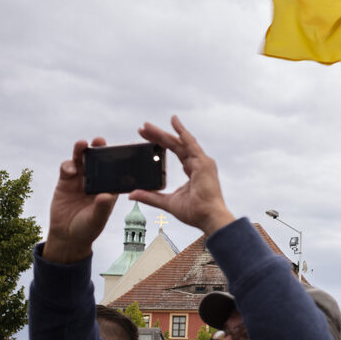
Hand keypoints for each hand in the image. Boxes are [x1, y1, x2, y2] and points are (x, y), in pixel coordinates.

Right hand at [43, 139, 119, 263]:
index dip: (119, 160)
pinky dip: (68, 165)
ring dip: (82, 151)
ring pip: (82, 160)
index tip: (121, 150)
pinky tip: (70, 170)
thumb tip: (106, 195)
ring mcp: (81, 179)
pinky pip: (67, 167)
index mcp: (110, 188)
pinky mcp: (65, 181)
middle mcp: (97, 180)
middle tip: (99, 140)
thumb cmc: (88, 228)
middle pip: (99, 161)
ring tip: (83, 144)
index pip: (116, 171)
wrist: (67, 234)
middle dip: (99, 149)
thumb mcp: (97, 219)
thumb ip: (101, 208)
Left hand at [129, 116, 233, 235]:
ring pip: (179, 142)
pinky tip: (173, 122)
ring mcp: (202, 162)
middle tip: (142, 129)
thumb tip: (132, 195)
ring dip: (163, 133)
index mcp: (192, 171)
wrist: (208, 217)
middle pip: (175, 145)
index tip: (146, 138)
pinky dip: (182, 132)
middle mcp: (198, 164)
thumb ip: (151, 197)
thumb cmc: (194, 212)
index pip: (176, 153)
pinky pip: (190, 143)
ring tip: (147, 126)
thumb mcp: (167, 202)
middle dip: (158, 136)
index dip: (161, 145)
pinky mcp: (203, 162)